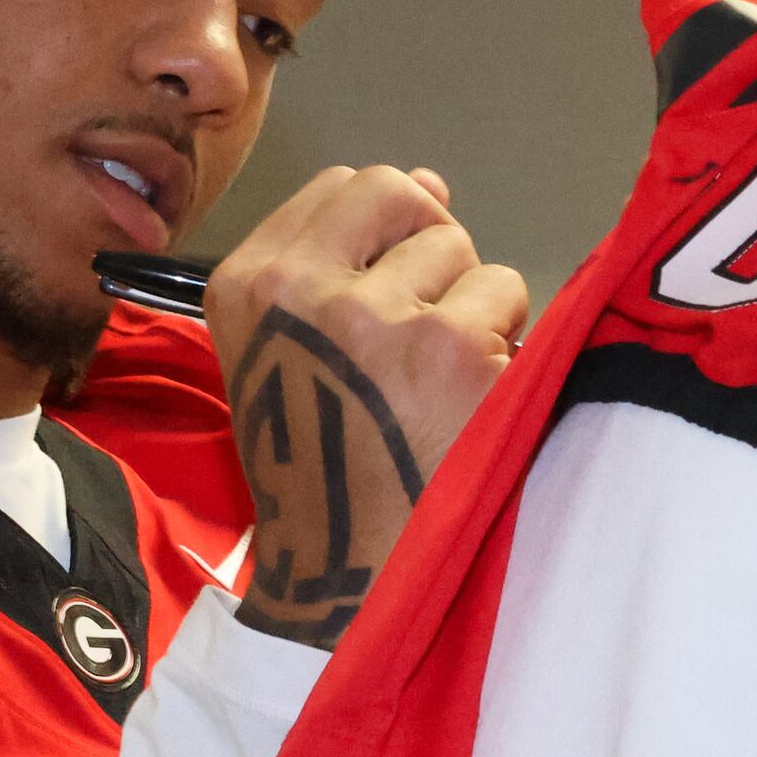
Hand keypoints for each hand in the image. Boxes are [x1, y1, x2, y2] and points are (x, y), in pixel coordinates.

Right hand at [208, 166, 531, 646]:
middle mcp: (303, 289)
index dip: (387, 226)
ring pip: (464, 252)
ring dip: (473, 307)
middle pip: (403, 196)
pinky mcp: (450, 347)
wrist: (347, 573)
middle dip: (433, 246)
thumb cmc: (323, 469)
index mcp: (248, 285)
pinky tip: (470, 402)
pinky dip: (506, 347)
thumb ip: (346, 258)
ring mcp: (378, 314)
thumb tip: (428, 182)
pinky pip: (509, 296)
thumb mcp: (289, 355)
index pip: (342, 186)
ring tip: (440, 384)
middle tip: (427, 326)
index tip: (391, 282)